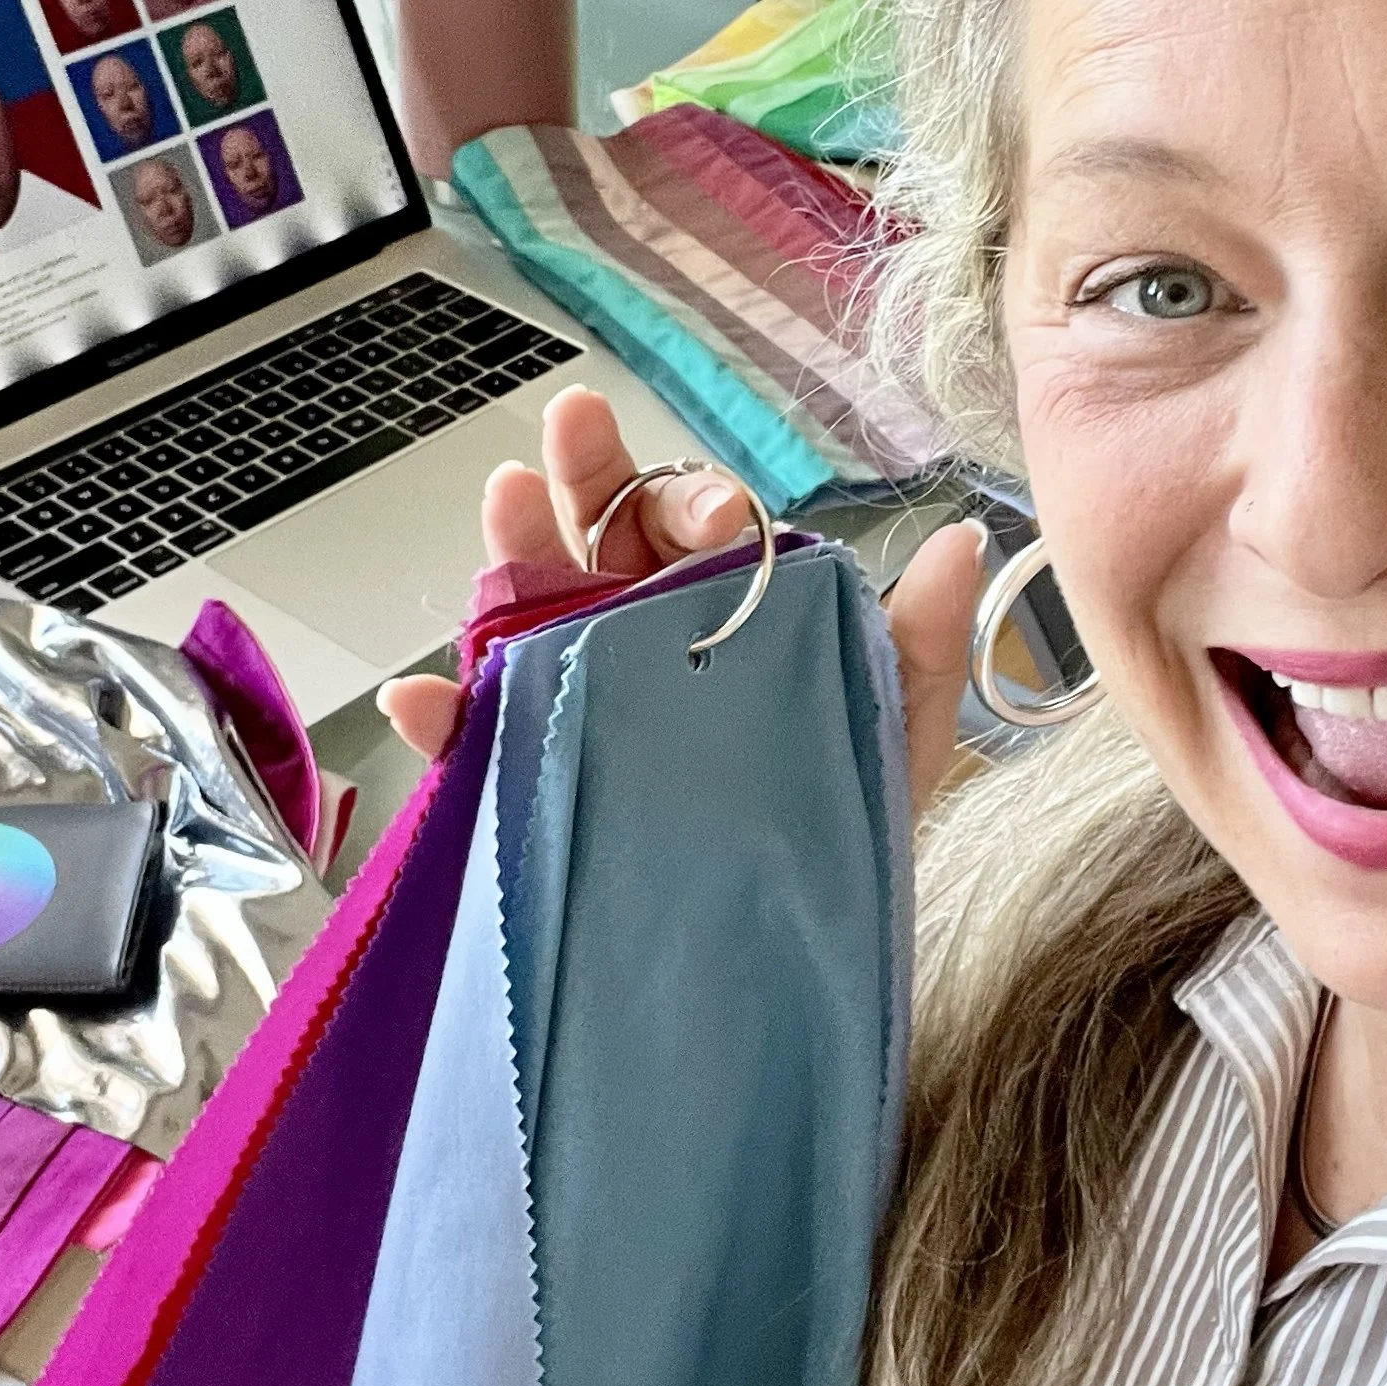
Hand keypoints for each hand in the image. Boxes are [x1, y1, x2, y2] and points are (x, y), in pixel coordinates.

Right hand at [376, 385, 984, 819]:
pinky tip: (425, 699)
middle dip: (590, 473)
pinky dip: (442, 716)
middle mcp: (641, 644)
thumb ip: (918, 643)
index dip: (701, 505)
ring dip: (513, 551)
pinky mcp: (530, 783)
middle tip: (576, 423)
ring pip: (533, 610)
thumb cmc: (838, 831)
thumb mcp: (890, 737)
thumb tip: (962, 542)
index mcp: (721, 614)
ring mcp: (579, 707)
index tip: (722, 516)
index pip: (699, 531)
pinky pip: (477, 742)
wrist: (783, 962)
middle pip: (604, 537)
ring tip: (507, 498)